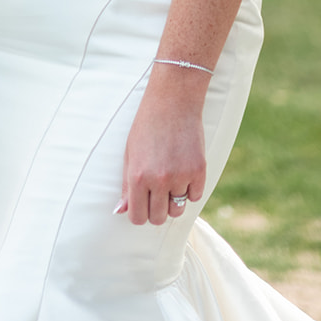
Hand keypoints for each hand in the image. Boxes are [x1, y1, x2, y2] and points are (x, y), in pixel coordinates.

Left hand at [115, 83, 205, 224]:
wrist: (172, 101)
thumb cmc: (146, 126)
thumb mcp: (130, 153)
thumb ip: (126, 184)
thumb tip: (121, 211)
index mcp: (137, 176)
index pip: (138, 217)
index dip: (140, 214)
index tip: (142, 205)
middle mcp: (159, 180)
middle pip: (159, 218)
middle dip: (157, 210)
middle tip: (157, 194)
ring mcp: (180, 176)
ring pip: (178, 210)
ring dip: (174, 201)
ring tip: (170, 180)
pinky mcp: (198, 171)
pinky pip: (195, 196)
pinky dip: (190, 189)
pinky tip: (183, 170)